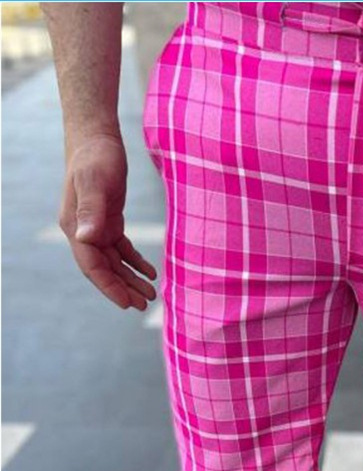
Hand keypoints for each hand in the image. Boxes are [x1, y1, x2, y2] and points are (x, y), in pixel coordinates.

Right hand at [58, 131, 157, 310]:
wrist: (96, 134)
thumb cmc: (96, 156)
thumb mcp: (95, 182)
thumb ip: (92, 210)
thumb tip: (87, 239)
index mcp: (74, 227)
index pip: (91, 266)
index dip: (109, 287)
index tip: (127, 303)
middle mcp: (82, 231)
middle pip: (103, 269)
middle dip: (122, 289)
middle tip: (145, 305)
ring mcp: (94, 226)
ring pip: (113, 262)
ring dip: (130, 279)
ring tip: (150, 295)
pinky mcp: (108, 219)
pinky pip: (121, 248)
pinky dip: (134, 261)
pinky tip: (150, 272)